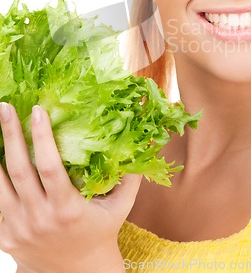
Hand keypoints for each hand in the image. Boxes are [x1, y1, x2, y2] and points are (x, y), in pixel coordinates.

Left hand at [0, 103, 141, 272]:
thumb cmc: (101, 233)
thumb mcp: (120, 207)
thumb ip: (131, 176)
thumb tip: (144, 144)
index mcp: (67, 209)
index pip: (49, 167)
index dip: (41, 137)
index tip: (37, 110)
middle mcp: (39, 218)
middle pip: (18, 170)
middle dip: (10, 135)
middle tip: (4, 107)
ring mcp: (18, 229)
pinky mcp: (5, 236)